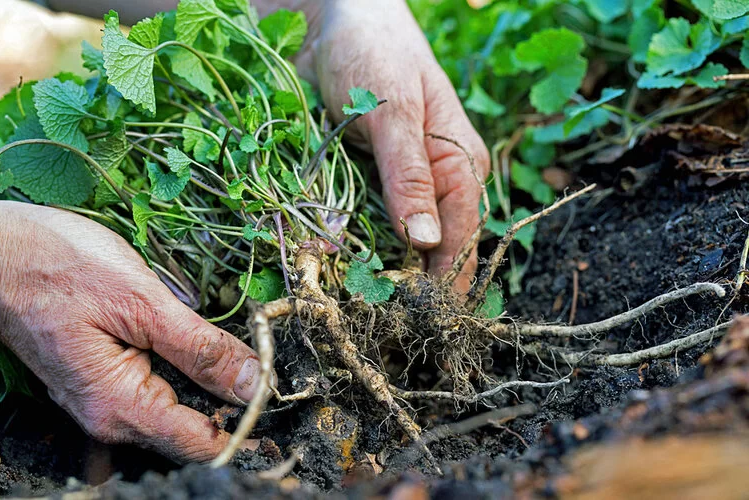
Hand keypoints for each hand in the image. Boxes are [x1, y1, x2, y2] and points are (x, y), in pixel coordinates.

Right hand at [0, 201, 262, 462]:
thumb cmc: (55, 267)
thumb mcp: (140, 301)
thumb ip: (199, 347)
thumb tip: (252, 383)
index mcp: (121, 406)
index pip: (202, 442)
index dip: (245, 421)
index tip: (274, 387)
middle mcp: (110, 416)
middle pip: (191, 427)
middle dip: (228, 396)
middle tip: (256, 351)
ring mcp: (102, 399)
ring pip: (175, 405)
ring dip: (205, 378)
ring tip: (222, 339)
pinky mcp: (101, 379)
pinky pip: (154, 386)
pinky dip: (180, 366)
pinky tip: (188, 337)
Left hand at [293, 0, 489, 291]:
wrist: (326, 23)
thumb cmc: (373, 53)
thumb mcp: (393, 111)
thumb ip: (408, 174)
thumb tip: (426, 243)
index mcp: (459, 164)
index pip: (461, 237)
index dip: (443, 280)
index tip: (418, 316)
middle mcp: (434, 183)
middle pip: (434, 251)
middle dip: (413, 288)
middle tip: (386, 325)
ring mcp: (397, 189)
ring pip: (397, 247)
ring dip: (379, 277)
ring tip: (361, 312)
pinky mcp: (364, 187)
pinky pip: (362, 228)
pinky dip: (351, 252)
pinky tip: (337, 275)